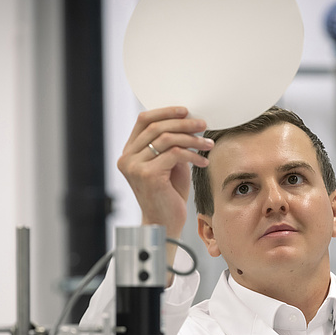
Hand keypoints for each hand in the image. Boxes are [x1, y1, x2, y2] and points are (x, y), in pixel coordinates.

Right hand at [117, 107, 212, 240]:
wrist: (165, 223)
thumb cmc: (168, 194)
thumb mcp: (169, 163)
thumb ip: (171, 144)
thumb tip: (188, 121)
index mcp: (129, 152)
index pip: (143, 121)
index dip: (165, 112)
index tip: (186, 111)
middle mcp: (127, 158)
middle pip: (156, 127)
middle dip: (183, 123)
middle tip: (203, 124)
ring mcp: (135, 166)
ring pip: (167, 138)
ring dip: (192, 138)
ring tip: (208, 143)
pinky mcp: (148, 175)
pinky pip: (175, 154)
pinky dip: (193, 155)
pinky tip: (203, 161)